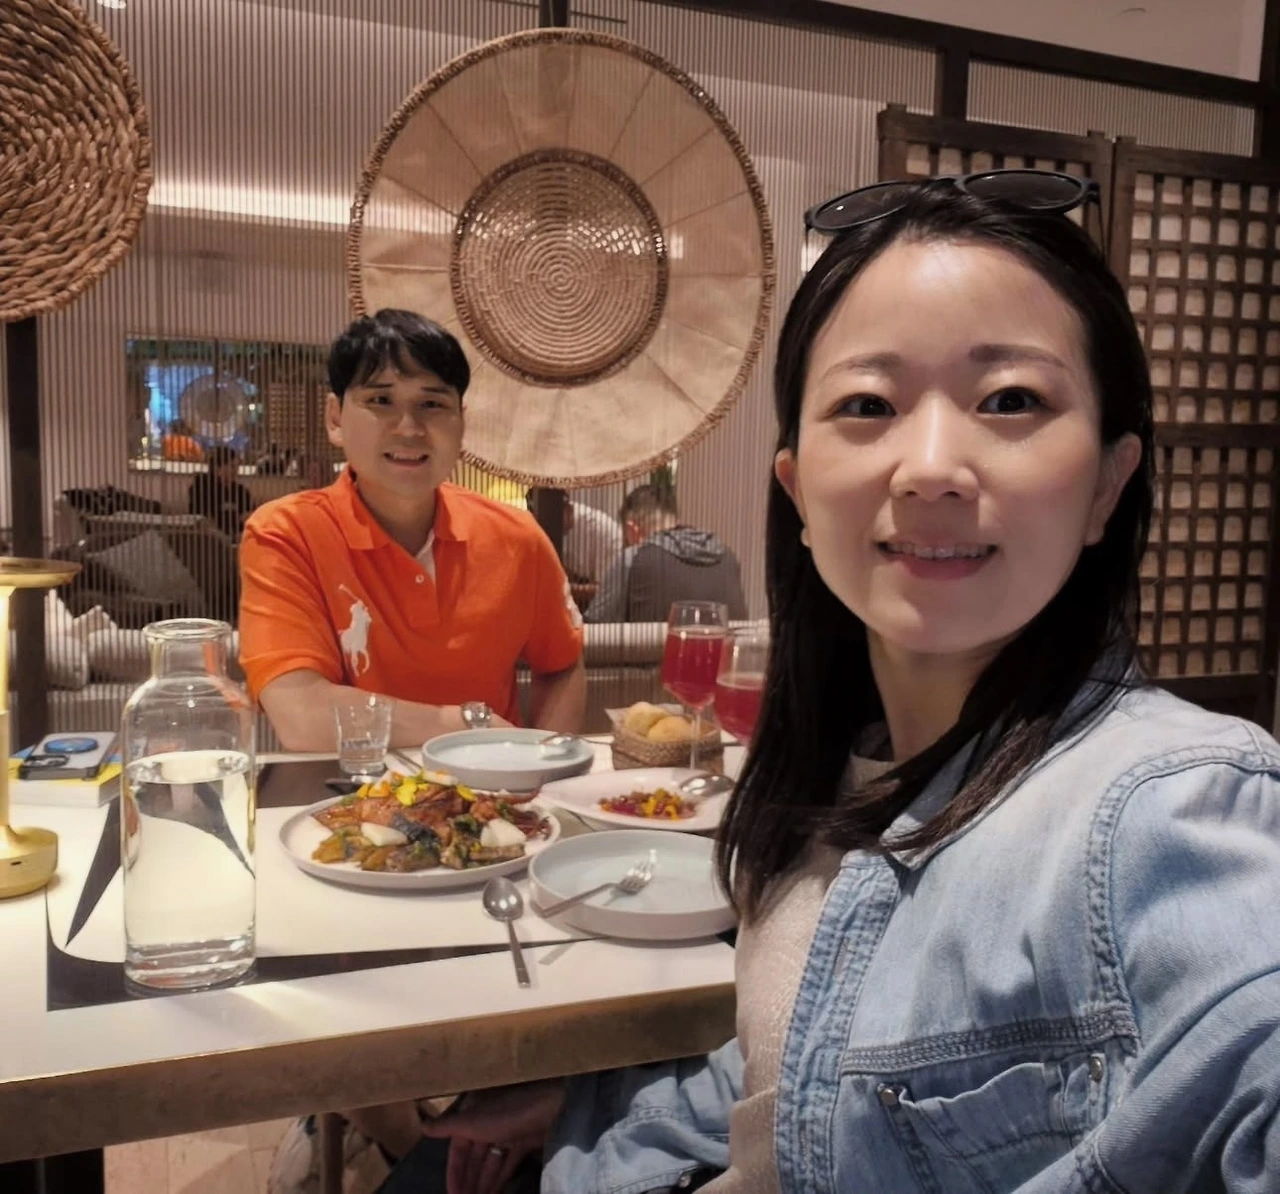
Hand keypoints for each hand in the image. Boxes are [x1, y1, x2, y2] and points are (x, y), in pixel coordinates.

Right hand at [419, 1079, 565, 1193]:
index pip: (458, 1148)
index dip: (454, 1171)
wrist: (550, 1106)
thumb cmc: (506, 1113)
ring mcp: (508, 1131)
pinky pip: (508, 1163)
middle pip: (475, 1157)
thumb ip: (446, 1126)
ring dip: (484, 1183)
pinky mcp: (525, 1141)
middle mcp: (489, 1122)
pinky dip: (501, 1178)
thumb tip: (422, 1125)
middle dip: (469, 1181)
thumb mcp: (471, 1121)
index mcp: (474, 1114)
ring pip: (491, 1163)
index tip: (452, 1193)